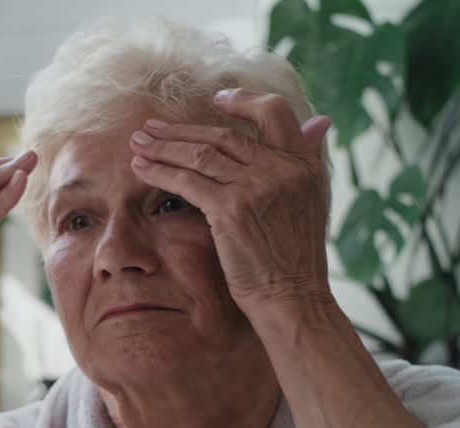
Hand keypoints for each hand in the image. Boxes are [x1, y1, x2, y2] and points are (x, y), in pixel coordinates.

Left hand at [127, 88, 333, 319]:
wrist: (292, 298)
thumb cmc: (296, 258)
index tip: (216, 98)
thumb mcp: (313, 201)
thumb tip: (321, 121)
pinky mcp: (231, 209)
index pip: (274, 112)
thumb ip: (308, 160)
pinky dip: (160, 171)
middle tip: (151, 126)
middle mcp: (283, 169)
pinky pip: (187, 181)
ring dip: (163, 146)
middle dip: (181, 130)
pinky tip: (141, 168)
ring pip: (200, 154)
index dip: (243, 100)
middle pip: (223, 135)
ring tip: (138, 143)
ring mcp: (256, 187)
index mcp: (305, 163)